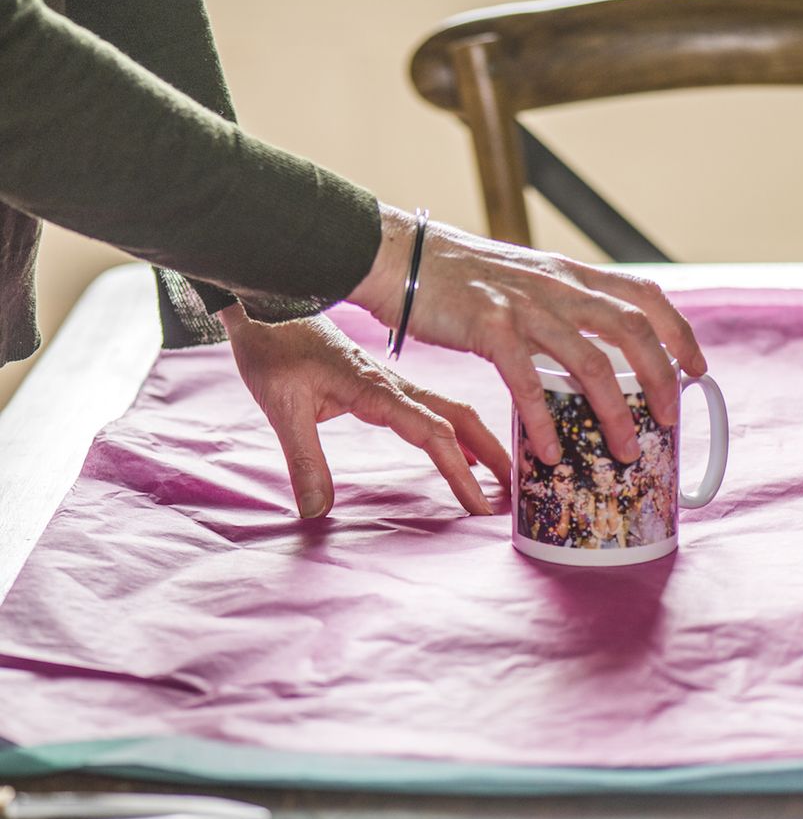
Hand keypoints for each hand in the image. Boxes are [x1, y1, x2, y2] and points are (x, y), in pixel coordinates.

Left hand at [219, 304, 509, 517]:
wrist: (268, 306)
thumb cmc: (274, 350)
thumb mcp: (282, 407)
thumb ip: (303, 459)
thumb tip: (315, 512)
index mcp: (376, 388)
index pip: (432, 432)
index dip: (459, 471)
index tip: (479, 505)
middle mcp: (394, 384)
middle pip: (459, 417)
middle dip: (492, 452)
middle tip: (517, 488)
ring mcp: (393, 383)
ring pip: (451, 411)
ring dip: (481, 441)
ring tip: (503, 473)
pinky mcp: (384, 385)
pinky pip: (433, 409)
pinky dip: (458, 432)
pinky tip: (463, 452)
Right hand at [349, 205, 706, 465]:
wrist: (401, 258)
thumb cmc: (459, 279)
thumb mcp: (522, 281)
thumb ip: (557, 308)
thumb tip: (584, 348)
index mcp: (567, 274)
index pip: (643, 294)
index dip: (680, 330)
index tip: (696, 367)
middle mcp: (556, 285)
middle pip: (631, 328)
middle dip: (662, 376)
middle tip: (670, 419)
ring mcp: (524, 305)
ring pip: (590, 360)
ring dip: (614, 410)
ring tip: (622, 450)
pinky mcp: (489, 326)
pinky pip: (528, 380)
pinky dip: (545, 419)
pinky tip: (551, 450)